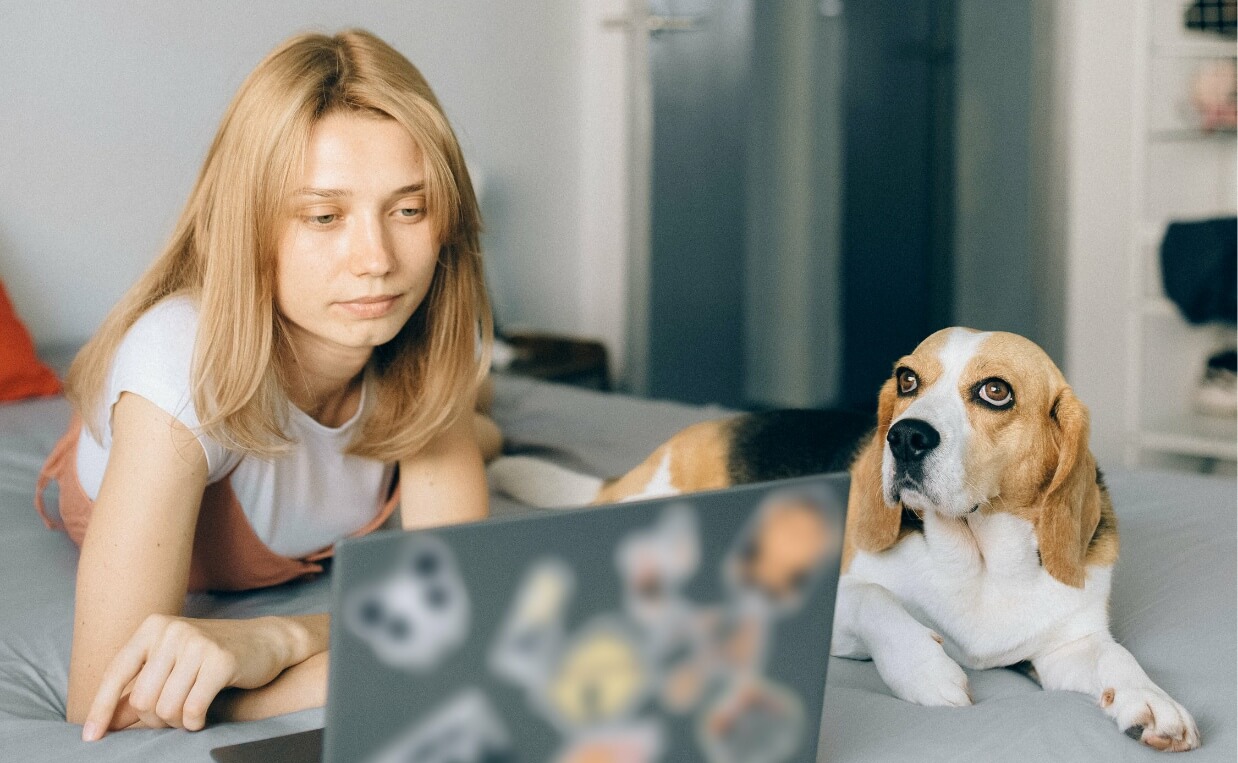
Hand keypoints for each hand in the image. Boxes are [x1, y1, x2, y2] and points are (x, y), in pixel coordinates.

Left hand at [82, 614, 298, 738]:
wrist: (266, 640)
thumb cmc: (212, 655)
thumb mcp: (171, 665)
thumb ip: (138, 690)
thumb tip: (106, 722)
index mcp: (153, 627)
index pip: (116, 673)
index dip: (101, 708)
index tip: (91, 738)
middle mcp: (172, 631)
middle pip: (141, 698)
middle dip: (154, 719)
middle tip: (172, 717)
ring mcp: (197, 644)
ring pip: (166, 707)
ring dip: (176, 722)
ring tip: (188, 715)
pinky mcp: (221, 661)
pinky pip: (192, 709)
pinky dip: (194, 722)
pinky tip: (201, 718)